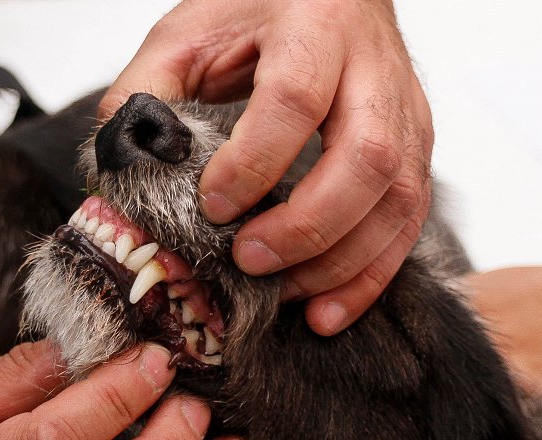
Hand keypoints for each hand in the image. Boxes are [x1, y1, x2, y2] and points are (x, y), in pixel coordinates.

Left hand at [101, 0, 433, 334]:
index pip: (294, 99)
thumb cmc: (259, 11)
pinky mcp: (417, 150)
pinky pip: (408, 222)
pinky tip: (328, 308)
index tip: (213, 206)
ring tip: (284, 294)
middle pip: (367, 157)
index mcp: (313, 25)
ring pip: (398, 198)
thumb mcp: (190, 33)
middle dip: (308, 224)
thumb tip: (124, 167)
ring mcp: (406, 112)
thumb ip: (148, 91)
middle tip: (248, 259)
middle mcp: (373, 68)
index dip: (254, 162)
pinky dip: (370, 274)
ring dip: (342, 262)